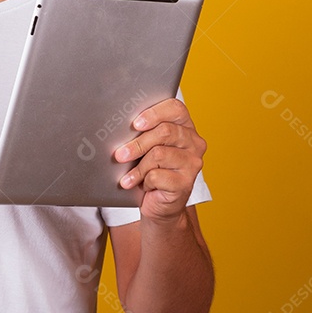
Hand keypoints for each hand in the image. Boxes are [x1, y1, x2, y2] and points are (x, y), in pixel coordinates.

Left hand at [115, 98, 205, 223]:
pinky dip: (144, 181)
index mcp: (185, 127)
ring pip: (159, 154)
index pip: (175, 108)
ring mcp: (192, 163)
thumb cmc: (151, 169)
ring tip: (128, 176)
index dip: (154, 113)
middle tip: (119, 155)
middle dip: (137, 143)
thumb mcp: (146, 148)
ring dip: (138, 167)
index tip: (135, 124)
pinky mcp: (186, 183)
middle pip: (165, 131)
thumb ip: (141, 133)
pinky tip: (142, 186)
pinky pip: (158, 176)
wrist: (160, 204)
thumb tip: (117, 129)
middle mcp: (194, 142)